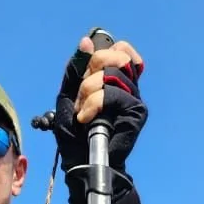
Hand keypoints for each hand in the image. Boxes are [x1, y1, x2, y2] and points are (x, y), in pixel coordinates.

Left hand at [54, 34, 147, 172]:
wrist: (80, 161)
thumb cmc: (75, 134)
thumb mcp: (67, 95)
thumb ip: (75, 69)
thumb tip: (86, 42)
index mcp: (115, 79)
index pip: (121, 48)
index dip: (104, 53)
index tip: (88, 73)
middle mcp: (128, 86)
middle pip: (115, 55)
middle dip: (89, 74)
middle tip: (79, 98)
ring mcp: (134, 98)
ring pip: (112, 73)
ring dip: (88, 92)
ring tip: (82, 112)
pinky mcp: (136, 112)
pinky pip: (112, 94)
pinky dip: (94, 104)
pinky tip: (87, 119)